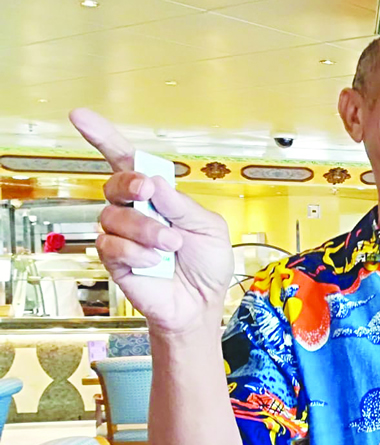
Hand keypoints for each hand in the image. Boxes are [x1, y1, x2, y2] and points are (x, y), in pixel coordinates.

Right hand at [69, 108, 232, 335]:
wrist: (201, 303)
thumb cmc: (206, 265)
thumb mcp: (209, 228)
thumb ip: (183, 205)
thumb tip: (155, 182)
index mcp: (158, 196)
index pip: (126, 161)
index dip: (102, 137)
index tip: (80, 117)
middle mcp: (135, 210)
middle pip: (116, 183)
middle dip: (130, 183)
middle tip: (147, 192)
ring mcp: (122, 234)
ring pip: (115, 216)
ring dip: (146, 229)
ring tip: (170, 245)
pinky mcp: (114, 258)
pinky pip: (111, 245)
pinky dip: (136, 252)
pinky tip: (153, 261)